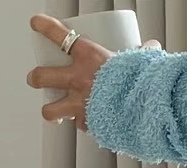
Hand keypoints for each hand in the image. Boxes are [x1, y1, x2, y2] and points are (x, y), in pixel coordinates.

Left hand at [27, 14, 161, 131]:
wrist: (145, 110)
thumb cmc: (140, 82)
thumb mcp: (138, 61)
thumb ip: (140, 54)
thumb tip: (151, 46)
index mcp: (88, 56)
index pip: (59, 35)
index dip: (44, 27)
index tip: (36, 23)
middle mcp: (77, 79)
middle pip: (43, 76)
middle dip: (35, 77)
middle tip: (35, 78)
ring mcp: (79, 104)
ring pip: (50, 110)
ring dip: (49, 111)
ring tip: (52, 112)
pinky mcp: (87, 124)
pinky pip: (79, 125)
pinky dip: (83, 124)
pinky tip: (89, 122)